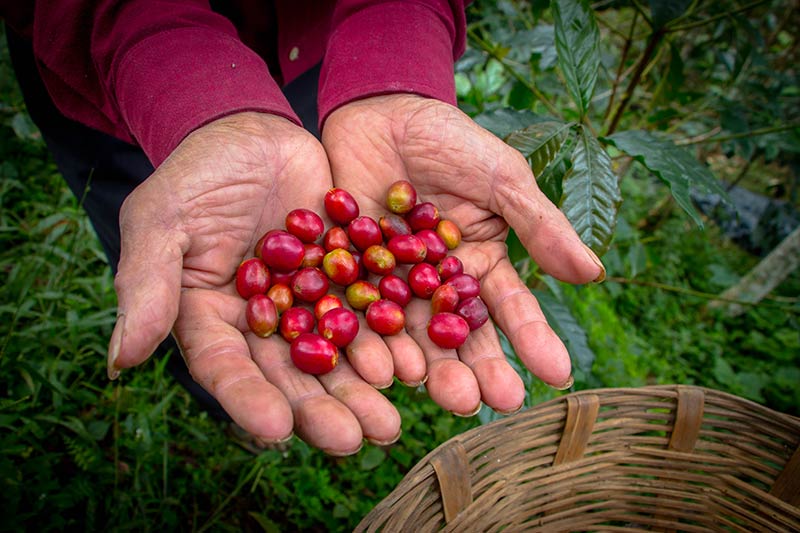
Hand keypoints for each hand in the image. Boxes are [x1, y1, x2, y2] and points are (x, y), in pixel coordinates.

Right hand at [107, 112, 400, 454]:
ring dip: (363, 388)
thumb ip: (146, 286)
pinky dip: (389, 337)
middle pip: (290, 376)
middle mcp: (263, 324)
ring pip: (337, 355)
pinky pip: (370, 311)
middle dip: (321, 410)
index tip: (277, 432)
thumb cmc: (194, 175)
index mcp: (212, 320)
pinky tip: (414, 364)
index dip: (249, 401)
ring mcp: (309, 304)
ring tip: (392, 422)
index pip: (227, 370)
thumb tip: (118, 361)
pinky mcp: (347, 279)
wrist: (251, 133)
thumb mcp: (161, 222)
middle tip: (355, 440)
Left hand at [322, 95, 603, 414]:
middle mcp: (440, 285)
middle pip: (461, 335)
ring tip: (446, 394)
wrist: (382, 110)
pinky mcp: (352, 276)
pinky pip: (362, 310)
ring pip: (413, 334)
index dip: (533, 340)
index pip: (511, 310)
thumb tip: (593, 274)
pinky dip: (373, 337)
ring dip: (430, 367)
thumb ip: (539, 225)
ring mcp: (395, 284)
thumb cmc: (452, 142)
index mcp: (481, 265)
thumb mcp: (503, 178)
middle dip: (479, 370)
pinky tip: (385, 366)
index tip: (557, 375)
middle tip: (494, 402)